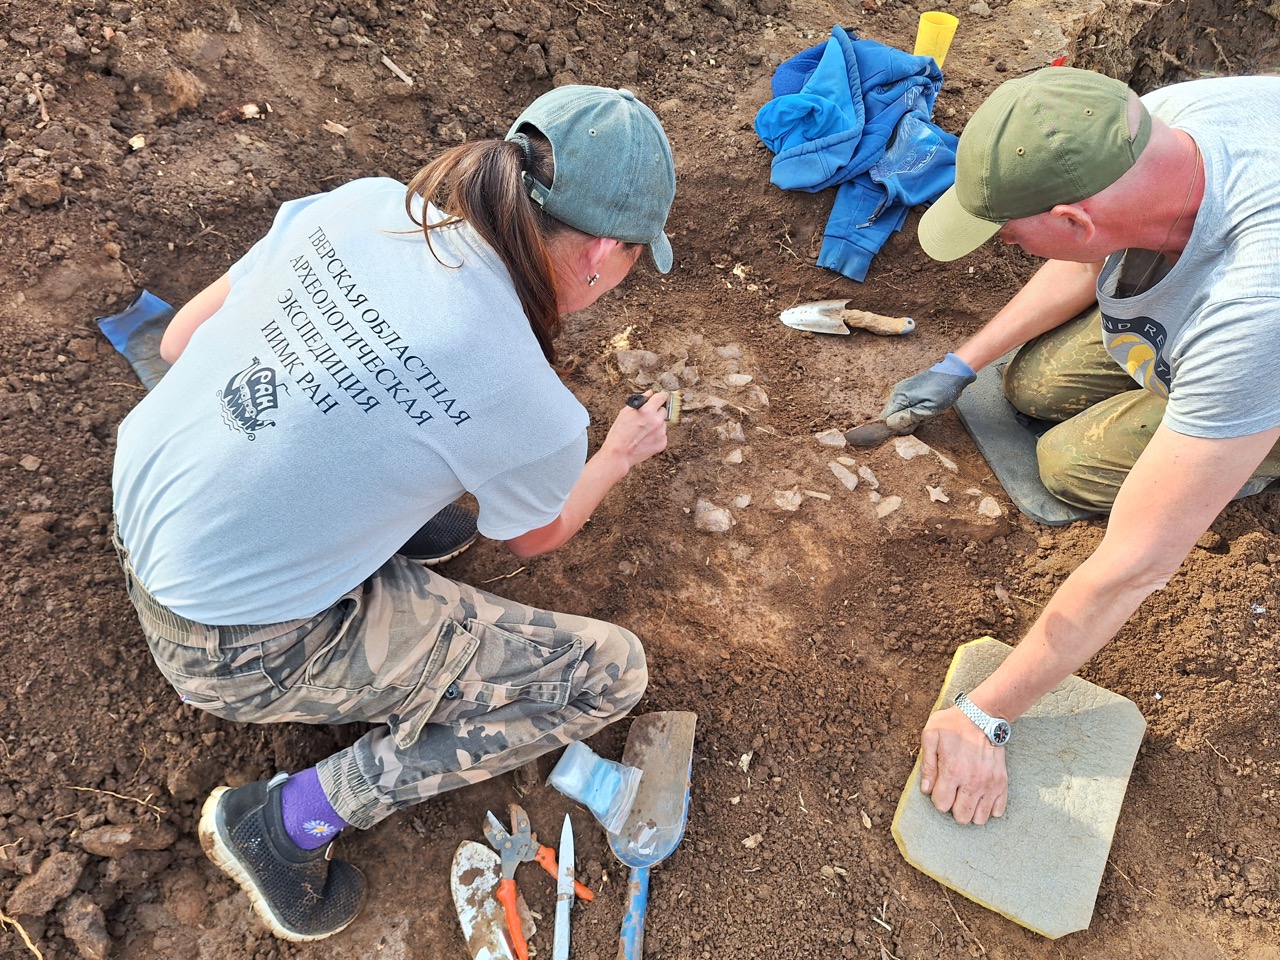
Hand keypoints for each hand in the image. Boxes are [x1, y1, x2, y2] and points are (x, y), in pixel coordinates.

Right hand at [602, 391, 669, 468]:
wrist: (619, 454)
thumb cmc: (619, 433)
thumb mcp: (625, 412)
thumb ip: (640, 401)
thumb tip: (649, 394)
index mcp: (647, 411)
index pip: (661, 397)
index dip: (661, 396)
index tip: (661, 397)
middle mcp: (657, 421)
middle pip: (663, 410)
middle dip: (656, 412)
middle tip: (646, 418)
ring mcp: (661, 433)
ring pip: (663, 423)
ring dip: (656, 424)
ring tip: (643, 430)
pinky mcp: (662, 443)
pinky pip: (662, 434)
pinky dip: (656, 435)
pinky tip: (645, 438)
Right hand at [880, 359, 975, 432]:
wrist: (953, 373)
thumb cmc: (943, 391)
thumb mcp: (928, 409)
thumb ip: (907, 418)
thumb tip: (890, 425)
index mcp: (899, 397)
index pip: (886, 420)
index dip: (897, 427)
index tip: (911, 426)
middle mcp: (896, 392)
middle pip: (890, 416)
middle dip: (904, 422)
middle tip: (920, 419)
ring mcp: (901, 389)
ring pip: (897, 411)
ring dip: (908, 416)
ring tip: (923, 412)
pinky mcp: (906, 388)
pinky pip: (903, 404)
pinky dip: (911, 409)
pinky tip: (922, 406)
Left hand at [919, 706, 1007, 824]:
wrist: (983, 715)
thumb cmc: (953, 724)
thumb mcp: (931, 736)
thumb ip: (927, 765)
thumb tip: (926, 789)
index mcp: (953, 772)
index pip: (942, 805)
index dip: (938, 798)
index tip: (940, 787)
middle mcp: (973, 782)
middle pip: (962, 816)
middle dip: (954, 808)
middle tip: (953, 792)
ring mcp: (990, 784)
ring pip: (980, 818)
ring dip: (971, 810)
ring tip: (967, 796)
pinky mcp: (1001, 782)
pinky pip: (998, 810)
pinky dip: (989, 808)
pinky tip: (981, 796)